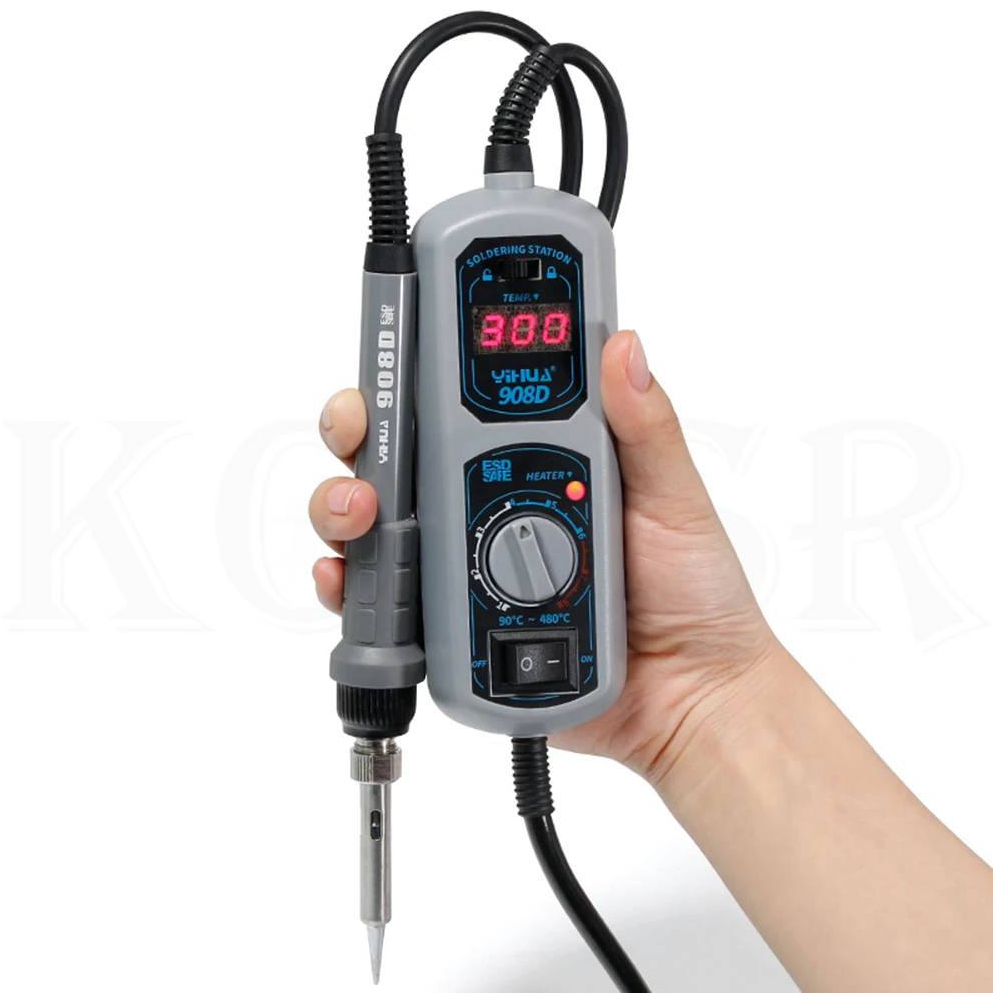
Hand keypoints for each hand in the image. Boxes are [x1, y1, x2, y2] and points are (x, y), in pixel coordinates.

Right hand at [309, 331, 780, 793]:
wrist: (690, 698)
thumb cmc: (692, 595)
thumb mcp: (673, 497)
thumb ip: (645, 425)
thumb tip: (623, 345)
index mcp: (534, 459)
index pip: (462, 397)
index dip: (419, 366)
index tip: (395, 339)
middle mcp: (486, 504)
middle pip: (398, 452)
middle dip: (361, 427)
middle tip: (360, 426)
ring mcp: (463, 564)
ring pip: (377, 521)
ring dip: (346, 503)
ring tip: (363, 510)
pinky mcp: (449, 627)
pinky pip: (386, 606)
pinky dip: (352, 587)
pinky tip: (348, 577)